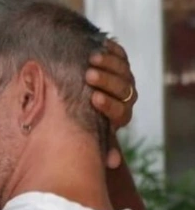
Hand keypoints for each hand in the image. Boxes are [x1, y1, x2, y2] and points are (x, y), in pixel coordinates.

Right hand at [85, 39, 137, 167]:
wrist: (84, 101)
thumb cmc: (83, 122)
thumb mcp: (91, 133)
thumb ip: (101, 145)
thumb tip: (111, 164)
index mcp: (120, 116)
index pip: (119, 110)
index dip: (108, 104)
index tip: (94, 99)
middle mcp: (127, 96)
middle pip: (123, 87)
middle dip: (107, 81)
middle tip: (89, 75)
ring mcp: (125, 78)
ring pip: (123, 69)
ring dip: (108, 63)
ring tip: (92, 58)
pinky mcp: (121, 63)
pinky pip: (121, 54)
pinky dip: (113, 50)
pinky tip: (100, 45)